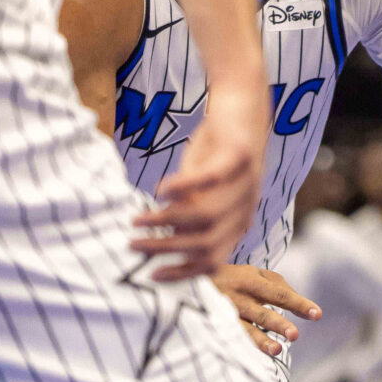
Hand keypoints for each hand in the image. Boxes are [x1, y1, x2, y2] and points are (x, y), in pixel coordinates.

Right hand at [135, 83, 264, 280]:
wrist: (242, 105)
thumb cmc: (216, 151)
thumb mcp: (201, 190)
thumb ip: (187, 213)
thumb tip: (162, 239)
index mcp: (239, 222)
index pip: (214, 260)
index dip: (184, 271)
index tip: (152, 275)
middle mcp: (246, 208)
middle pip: (206, 243)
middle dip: (167, 249)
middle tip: (134, 245)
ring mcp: (246, 183)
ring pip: (206, 215)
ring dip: (167, 221)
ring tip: (138, 219)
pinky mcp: (239, 156)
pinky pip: (212, 178)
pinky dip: (184, 186)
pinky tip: (160, 190)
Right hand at [211, 264, 319, 357]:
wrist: (188, 278)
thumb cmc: (232, 277)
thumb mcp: (253, 272)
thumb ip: (278, 285)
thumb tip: (299, 304)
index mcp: (249, 280)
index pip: (278, 294)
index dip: (298, 303)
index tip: (317, 314)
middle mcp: (236, 297)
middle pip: (261, 313)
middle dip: (278, 324)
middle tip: (295, 335)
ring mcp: (222, 314)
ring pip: (243, 330)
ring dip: (260, 341)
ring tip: (276, 350)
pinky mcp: (212, 326)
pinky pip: (228, 339)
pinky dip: (240, 348)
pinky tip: (251, 358)